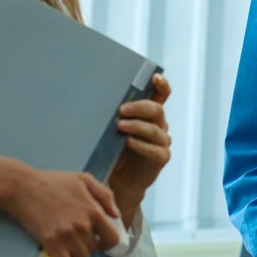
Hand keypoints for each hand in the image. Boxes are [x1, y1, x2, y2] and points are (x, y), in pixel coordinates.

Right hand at [0, 152, 123, 256]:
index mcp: (93, 210)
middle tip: (80, 239)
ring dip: (79, 255)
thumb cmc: (53, 181)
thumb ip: (105, 195)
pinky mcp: (51, 243)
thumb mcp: (84, 179)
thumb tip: (116, 215)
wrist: (24, 187)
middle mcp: (82, 225)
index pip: (112, 238)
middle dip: (90, 245)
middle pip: (95, 249)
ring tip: (71, 247)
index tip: (102, 241)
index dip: (109, 242)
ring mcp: (67, 236)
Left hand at [109, 73, 172, 223]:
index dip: (162, 85)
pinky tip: (129, 142)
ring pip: (155, 130)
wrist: (117, 179)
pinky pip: (155, 150)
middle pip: (157, 110)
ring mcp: (162, 142)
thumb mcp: (111, 129)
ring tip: (120, 126)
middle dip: (140, 107)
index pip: (162, 95)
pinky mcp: (161, 159)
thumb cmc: (112, 150)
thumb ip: (113, 116)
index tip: (155, 77)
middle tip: (122, 109)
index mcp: (150, 114)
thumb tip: (94, 98)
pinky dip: (142, 145)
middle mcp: (159, 126)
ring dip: (137, 126)